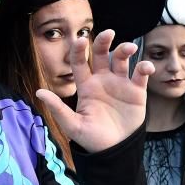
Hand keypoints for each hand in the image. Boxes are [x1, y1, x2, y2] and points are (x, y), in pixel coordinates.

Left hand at [36, 30, 153, 152]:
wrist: (115, 151)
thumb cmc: (92, 139)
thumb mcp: (73, 125)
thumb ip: (58, 108)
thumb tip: (38, 92)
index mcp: (86, 86)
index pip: (80, 63)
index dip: (79, 50)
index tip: (80, 40)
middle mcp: (103, 81)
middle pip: (102, 54)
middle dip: (104, 41)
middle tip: (109, 33)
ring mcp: (120, 84)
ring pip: (122, 60)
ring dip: (126, 50)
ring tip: (130, 48)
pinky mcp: (136, 92)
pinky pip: (141, 74)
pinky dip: (144, 67)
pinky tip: (146, 67)